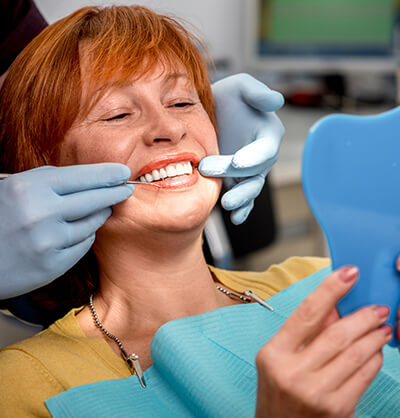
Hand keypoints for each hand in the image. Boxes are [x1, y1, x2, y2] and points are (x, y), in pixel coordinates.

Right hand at [0, 164, 132, 298]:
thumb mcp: (13, 188)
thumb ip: (49, 181)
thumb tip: (91, 178)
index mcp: (29, 188)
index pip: (82, 177)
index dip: (107, 174)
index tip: (124, 172)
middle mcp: (40, 214)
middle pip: (95, 199)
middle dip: (115, 192)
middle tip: (126, 189)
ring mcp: (47, 242)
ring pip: (92, 224)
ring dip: (100, 214)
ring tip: (102, 208)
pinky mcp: (52, 266)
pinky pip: (83, 245)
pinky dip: (84, 236)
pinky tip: (80, 231)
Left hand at [199, 73, 283, 224]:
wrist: (209, 114)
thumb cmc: (228, 97)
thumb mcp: (240, 86)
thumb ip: (257, 93)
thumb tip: (276, 101)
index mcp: (268, 134)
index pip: (265, 149)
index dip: (254, 156)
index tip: (237, 161)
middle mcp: (261, 156)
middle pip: (255, 172)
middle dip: (235, 175)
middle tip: (208, 170)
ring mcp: (249, 172)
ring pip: (250, 189)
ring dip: (241, 198)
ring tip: (227, 205)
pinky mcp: (237, 181)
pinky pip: (243, 198)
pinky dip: (242, 210)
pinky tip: (235, 218)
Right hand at [255, 266, 390, 417]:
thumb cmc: (277, 389)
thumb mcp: (280, 356)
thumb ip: (305, 330)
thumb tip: (335, 305)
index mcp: (274, 353)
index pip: (306, 313)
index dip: (330, 289)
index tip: (349, 272)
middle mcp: (294, 373)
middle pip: (337, 334)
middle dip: (363, 316)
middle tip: (378, 308)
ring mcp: (316, 393)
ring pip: (355, 354)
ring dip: (374, 336)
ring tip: (382, 327)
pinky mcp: (337, 409)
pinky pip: (364, 376)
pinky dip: (374, 359)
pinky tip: (376, 350)